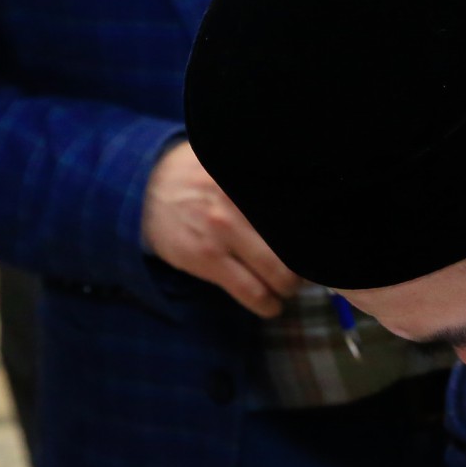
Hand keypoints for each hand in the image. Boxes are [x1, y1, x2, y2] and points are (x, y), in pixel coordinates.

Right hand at [140, 141, 301, 316]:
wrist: (144, 188)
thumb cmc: (197, 175)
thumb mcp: (231, 162)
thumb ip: (264, 179)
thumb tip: (311, 197)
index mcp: (252, 176)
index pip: (300, 209)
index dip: (317, 233)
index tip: (321, 244)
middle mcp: (240, 200)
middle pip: (296, 245)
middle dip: (306, 266)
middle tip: (306, 271)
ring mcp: (223, 230)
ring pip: (278, 274)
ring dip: (289, 289)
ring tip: (288, 289)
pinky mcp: (206, 258)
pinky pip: (251, 292)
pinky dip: (268, 305)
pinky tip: (271, 305)